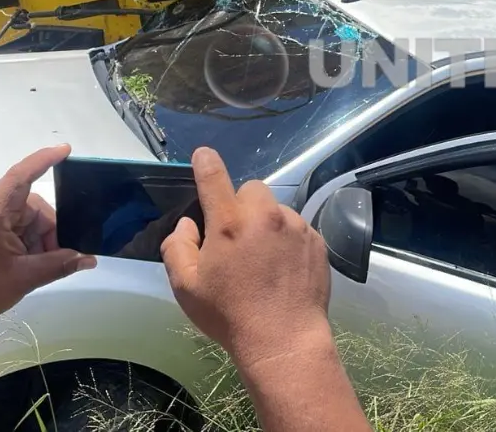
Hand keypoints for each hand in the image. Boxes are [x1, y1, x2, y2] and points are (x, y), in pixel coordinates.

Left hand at [0, 144, 96, 326]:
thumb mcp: (22, 279)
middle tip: (50, 261)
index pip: (20, 176)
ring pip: (21, 214)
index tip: (65, 150)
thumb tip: (89, 260)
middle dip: (45, 232)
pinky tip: (18, 259)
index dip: (44, 160)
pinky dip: (20, 236)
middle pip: (30, 206)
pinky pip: (8, 218)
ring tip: (29, 265)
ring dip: (33, 237)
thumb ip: (59, 265)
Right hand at [161, 147, 332, 369]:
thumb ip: (177, 247)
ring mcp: (296, 226)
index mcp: (230, 223)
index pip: (214, 176)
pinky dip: (288, 239)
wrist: (284, 340)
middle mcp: (266, 216)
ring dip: (266, 223)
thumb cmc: (229, 315)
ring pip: (276, 209)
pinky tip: (283, 268)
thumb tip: (189, 224)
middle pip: (250, 190)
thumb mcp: (186, 287)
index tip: (203, 156)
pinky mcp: (317, 240)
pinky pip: (297, 227)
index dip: (205, 162)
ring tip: (263, 259)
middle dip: (240, 206)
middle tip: (236, 238)